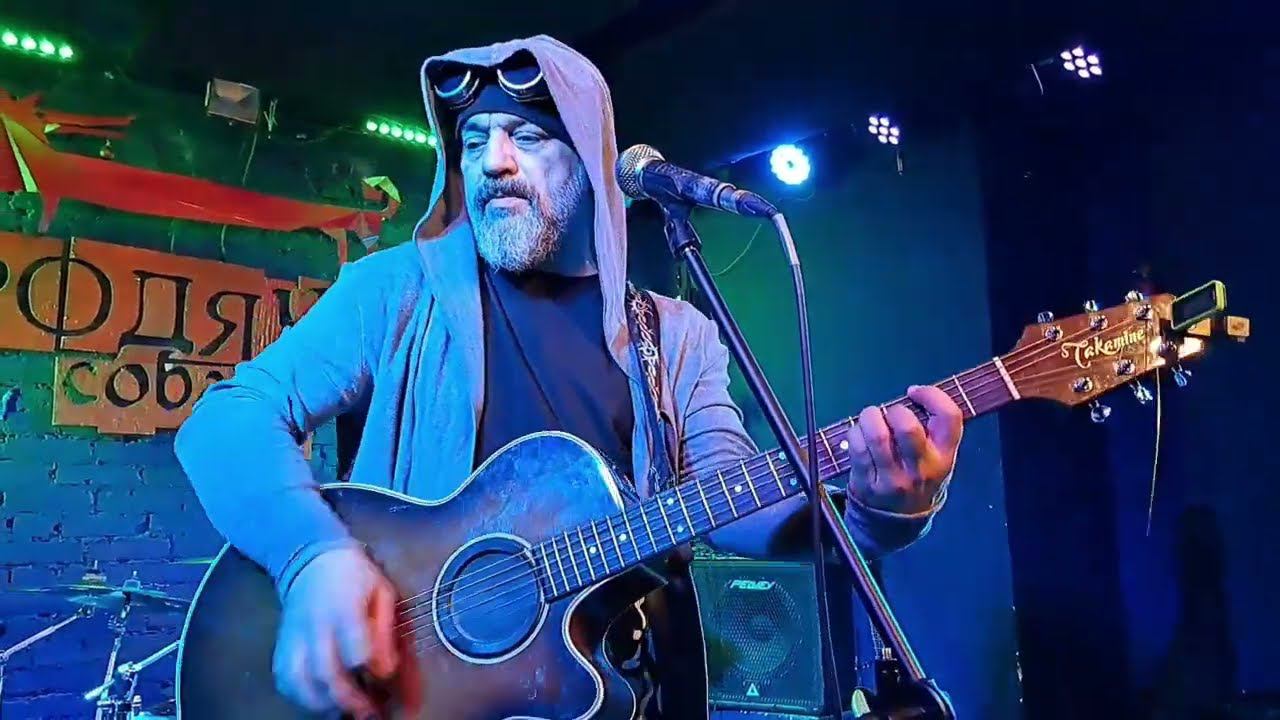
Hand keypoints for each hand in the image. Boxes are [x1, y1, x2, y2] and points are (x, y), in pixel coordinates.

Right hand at [272, 547, 418, 717]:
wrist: (312, 560)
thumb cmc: (356, 578)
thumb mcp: (381, 592)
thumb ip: (384, 631)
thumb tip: (386, 671)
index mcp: (343, 607)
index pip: (354, 646)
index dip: (371, 667)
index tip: (385, 676)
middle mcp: (314, 625)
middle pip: (325, 672)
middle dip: (349, 698)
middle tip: (370, 712)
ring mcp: (293, 637)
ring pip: (300, 681)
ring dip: (323, 704)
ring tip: (345, 711)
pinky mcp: (281, 646)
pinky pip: (285, 680)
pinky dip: (301, 698)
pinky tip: (322, 702)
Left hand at [846, 385, 962, 514]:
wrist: (898, 523)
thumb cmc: (918, 477)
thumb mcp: (938, 459)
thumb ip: (933, 430)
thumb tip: (912, 395)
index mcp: (944, 457)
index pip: (949, 417)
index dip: (932, 395)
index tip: (915, 392)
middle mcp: (921, 470)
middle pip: (907, 426)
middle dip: (894, 410)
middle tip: (890, 414)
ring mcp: (893, 479)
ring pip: (878, 435)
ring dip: (870, 417)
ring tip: (871, 418)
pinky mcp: (867, 483)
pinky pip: (857, 448)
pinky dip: (855, 432)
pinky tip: (859, 434)